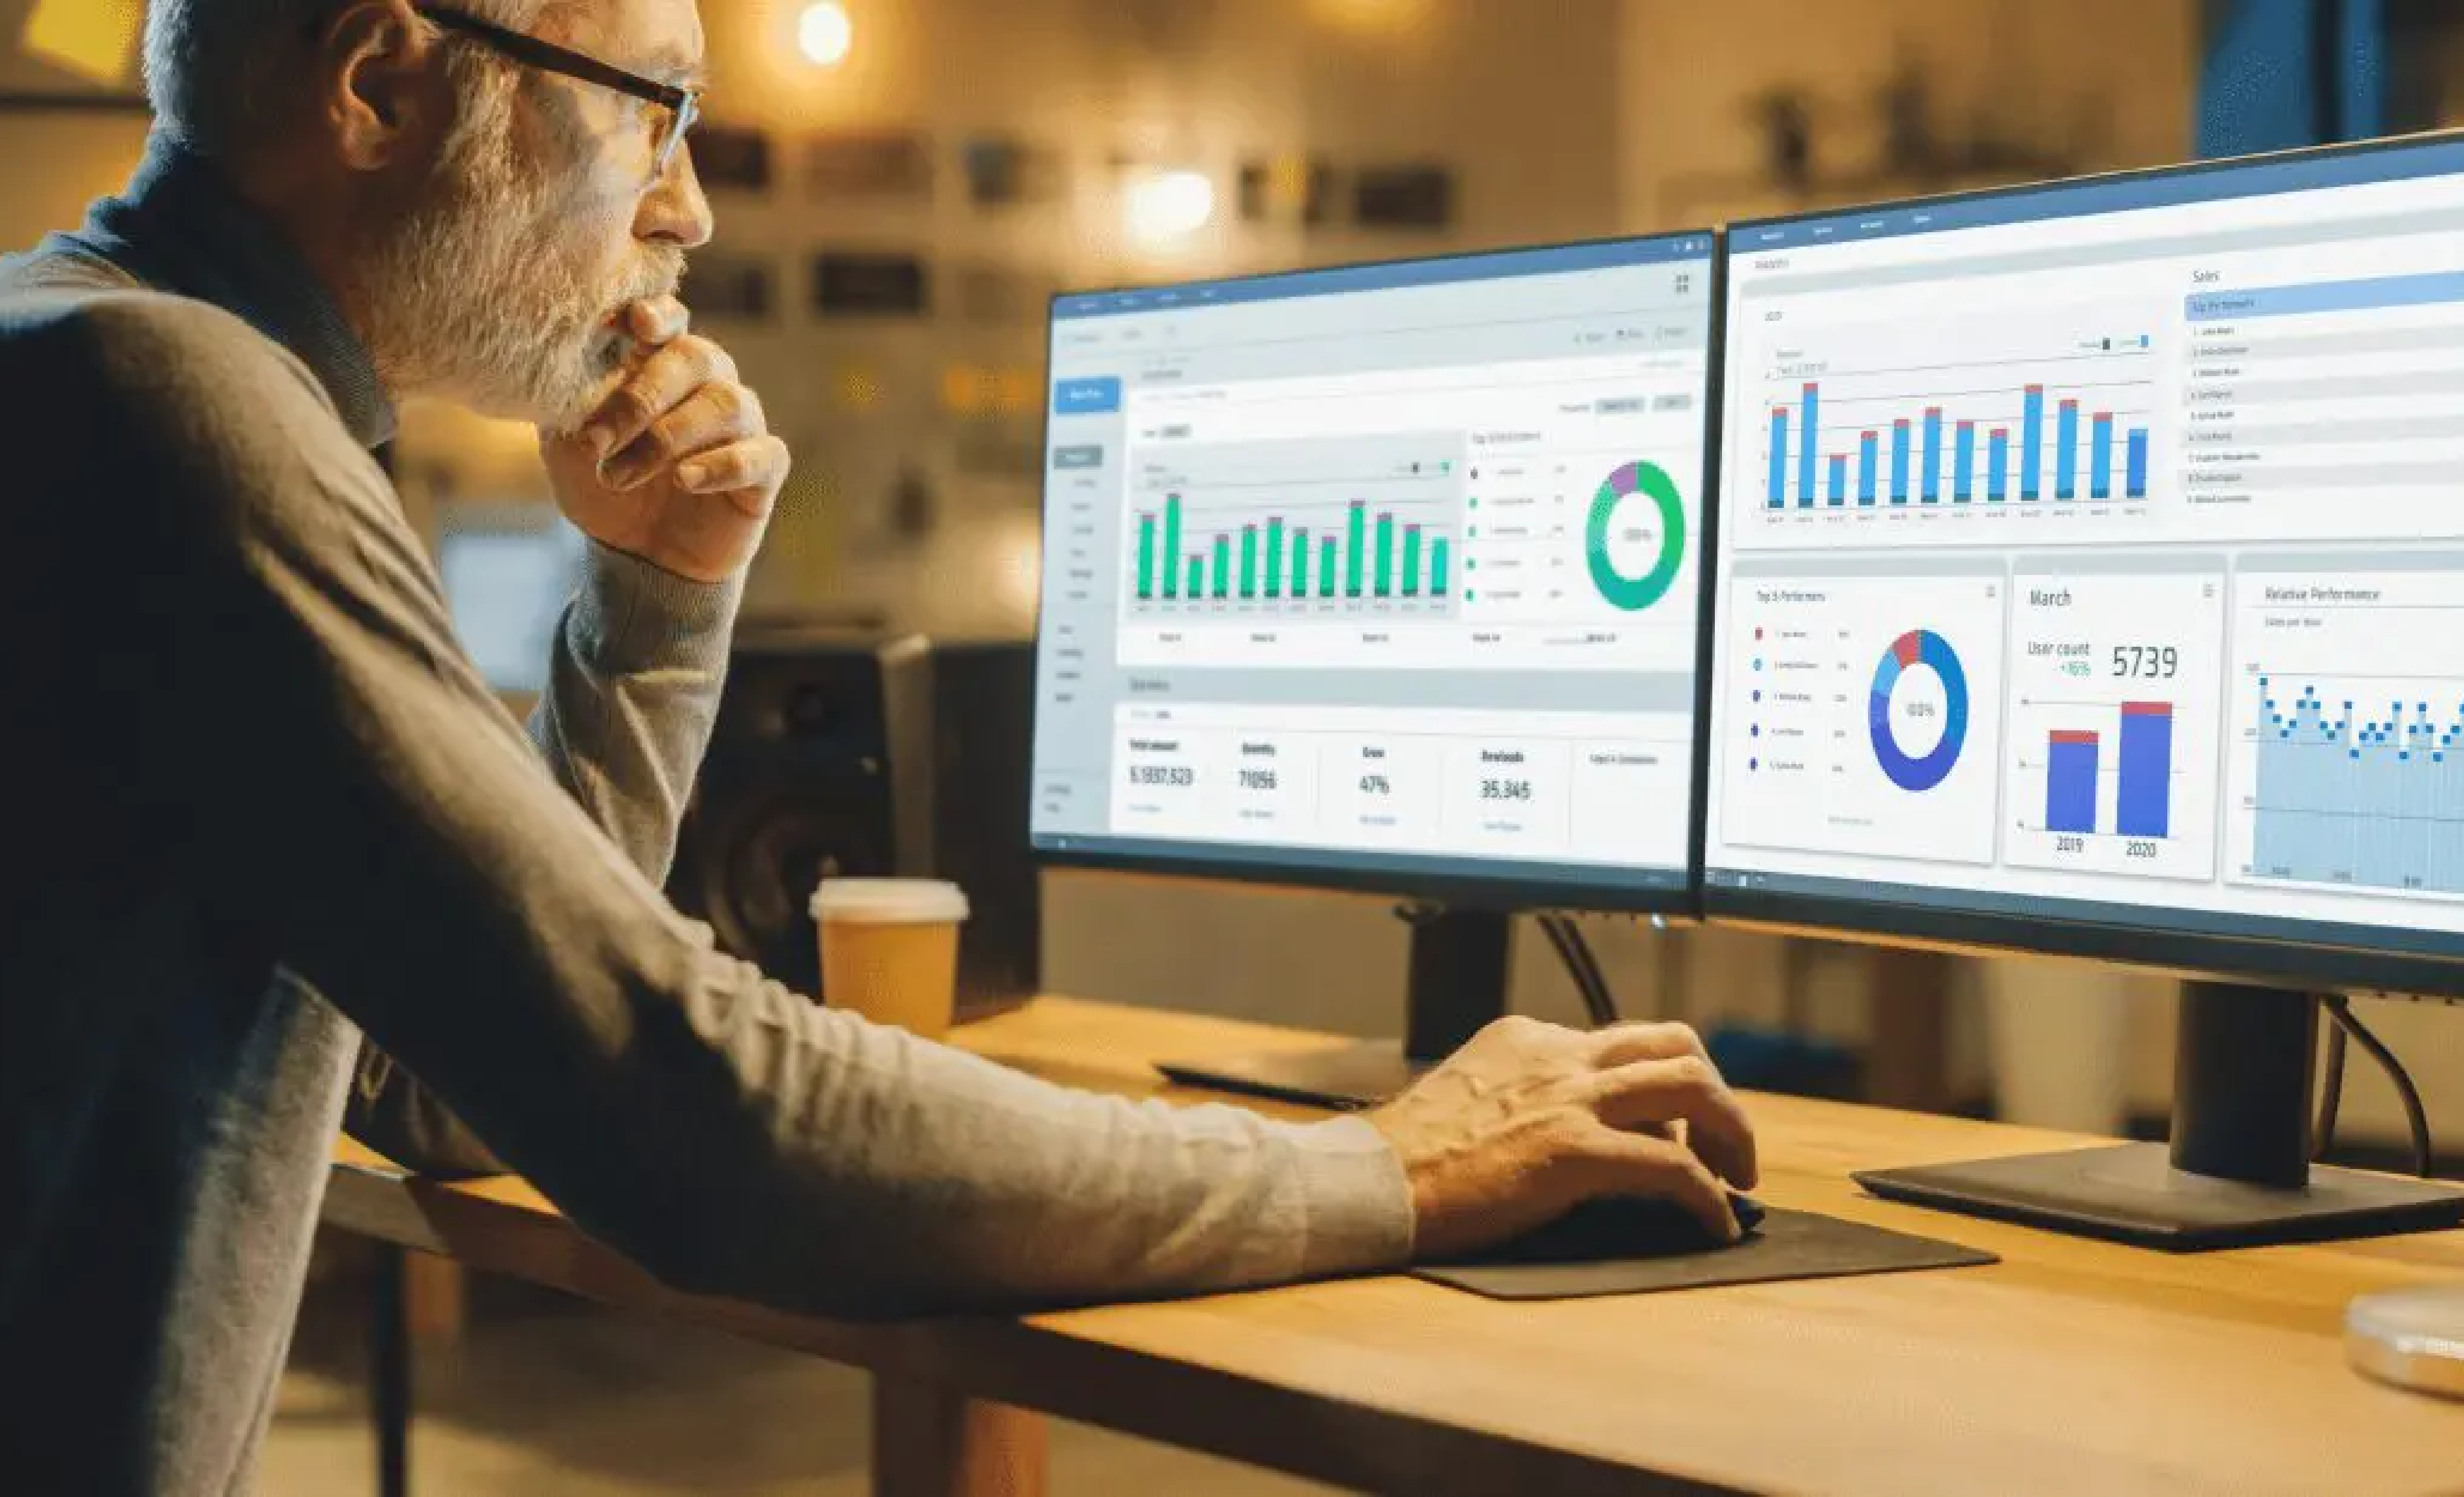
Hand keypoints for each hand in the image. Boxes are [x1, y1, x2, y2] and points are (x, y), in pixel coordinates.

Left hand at [540, 297, 790, 583]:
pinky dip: (721, 464)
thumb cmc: (605, 487)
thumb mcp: (569, 444)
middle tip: (598, 441)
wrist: (639, 558)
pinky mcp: (765, 470)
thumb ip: (566, 401)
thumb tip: (558, 364)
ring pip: (727, 402)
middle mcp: (708, 384)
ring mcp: (742, 425)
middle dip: (643, 396)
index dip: (657, 315)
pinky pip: (760, 454)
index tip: (632, 323)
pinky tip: (683, 481)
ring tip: (621, 476)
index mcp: (661, 364)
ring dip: (668, 437)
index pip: (669, 321)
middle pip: (696, 356)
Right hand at [1364, 1015, 1758, 1259]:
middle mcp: (1557, 1054)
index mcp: (1528, 1038)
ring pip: (1692, 1086)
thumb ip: (1522, 1093)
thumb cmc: (1408, 1156)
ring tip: (1737, 1179)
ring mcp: (1568, 1099)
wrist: (1368, 1182)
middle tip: (1726, 1148)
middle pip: (1676, 1046)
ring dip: (1732, 1132)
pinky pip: (1672, 1165)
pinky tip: (1712, 1223)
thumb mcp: (1469, 1093)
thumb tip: (1570, 1129)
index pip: (1624, 1042)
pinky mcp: (1572, 1151)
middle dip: (1717, 1094)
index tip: (1674, 1128)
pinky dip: (1706, 1195)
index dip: (1662, 1086)